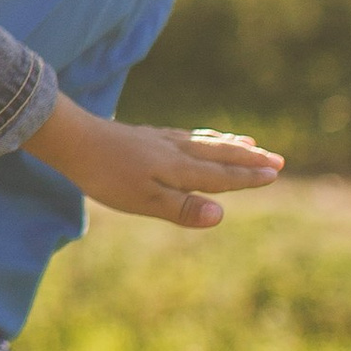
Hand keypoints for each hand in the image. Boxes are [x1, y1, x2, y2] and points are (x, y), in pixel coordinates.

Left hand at [26, 97, 283, 228]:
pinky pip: (186, 135)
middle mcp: (176, 151)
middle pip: (219, 154)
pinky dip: (204, 137)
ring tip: (250, 142)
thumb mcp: (144, 201)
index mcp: (179, 169)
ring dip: (230, 144)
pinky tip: (200, 138)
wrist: (72, 140)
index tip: (274, 173)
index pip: (221, 175)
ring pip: (204, 142)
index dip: (247, 176)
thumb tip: (221, 214)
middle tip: (277, 159)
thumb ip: (182, 208)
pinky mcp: (146, 136)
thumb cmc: (106, 176)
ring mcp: (161, 141)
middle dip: (249, 158)